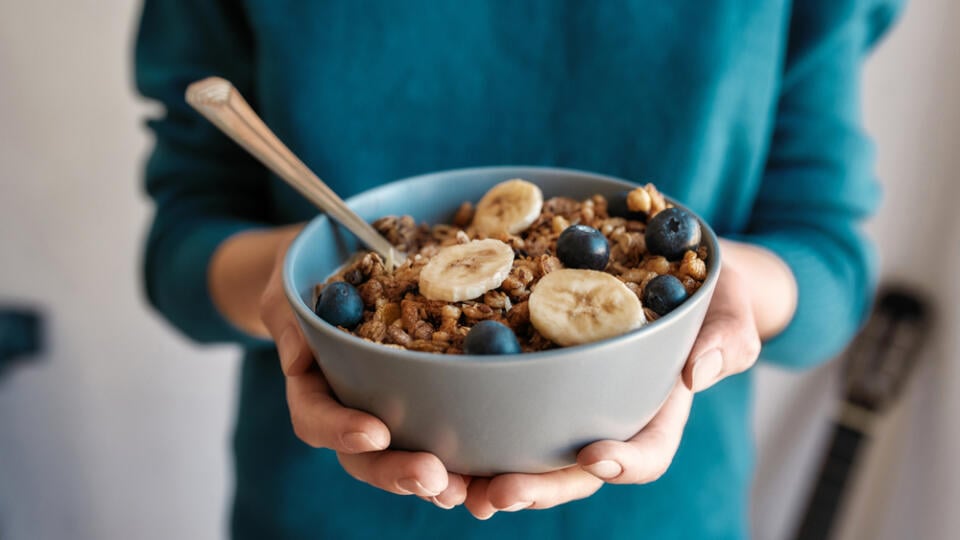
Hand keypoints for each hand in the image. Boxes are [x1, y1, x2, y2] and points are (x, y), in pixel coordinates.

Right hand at [257, 233, 469, 508]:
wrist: (345, 257)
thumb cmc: (310, 269)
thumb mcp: (290, 283)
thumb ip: (291, 318)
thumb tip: (297, 359)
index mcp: (312, 383)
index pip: (316, 418)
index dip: (341, 431)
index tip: (375, 434)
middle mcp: (348, 406)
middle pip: (364, 454)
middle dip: (396, 471)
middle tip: (432, 478)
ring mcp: (386, 408)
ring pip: (404, 456)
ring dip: (433, 478)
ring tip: (462, 488)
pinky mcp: (422, 401)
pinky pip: (438, 435)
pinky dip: (460, 457)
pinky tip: (487, 471)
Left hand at [463, 239, 781, 517]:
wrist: (675, 270)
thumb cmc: (712, 295)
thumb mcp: (730, 310)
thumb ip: (726, 340)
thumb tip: (698, 373)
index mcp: (660, 412)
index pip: (647, 452)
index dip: (623, 461)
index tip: (594, 453)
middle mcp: (612, 420)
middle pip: (577, 470)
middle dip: (540, 487)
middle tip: (500, 493)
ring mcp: (574, 409)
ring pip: (537, 457)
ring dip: (498, 478)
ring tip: (459, 490)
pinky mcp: (542, 386)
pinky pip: (511, 417)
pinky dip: (480, 435)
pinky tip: (444, 444)